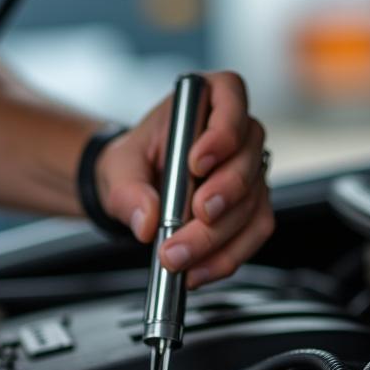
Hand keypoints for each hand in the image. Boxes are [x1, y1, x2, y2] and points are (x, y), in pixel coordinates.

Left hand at [95, 71, 273, 288]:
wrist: (136, 188)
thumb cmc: (135, 163)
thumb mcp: (118, 168)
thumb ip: (127, 191)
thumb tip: (145, 220)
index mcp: (211, 99)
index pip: (231, 101)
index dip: (222, 132)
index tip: (198, 163)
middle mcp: (239, 133)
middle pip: (246, 163)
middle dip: (221, 198)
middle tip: (194, 219)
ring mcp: (249, 173)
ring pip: (251, 206)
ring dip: (217, 239)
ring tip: (180, 258)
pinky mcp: (250, 209)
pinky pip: (250, 236)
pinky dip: (224, 259)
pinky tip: (197, 271)